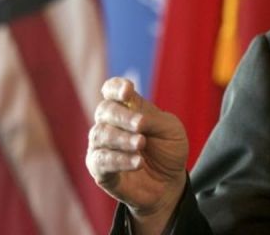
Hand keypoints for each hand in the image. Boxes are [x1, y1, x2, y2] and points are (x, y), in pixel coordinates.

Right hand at [86, 77, 188, 232]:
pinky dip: (120, 160)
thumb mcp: (170, 130)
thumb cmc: (168, 150)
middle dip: (122, 115)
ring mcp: (102, 146)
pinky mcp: (99, 170)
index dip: (116, 87)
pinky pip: (102, 161)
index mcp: (128, 108)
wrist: (169, 182)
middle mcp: (110, 124)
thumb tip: (136, 119)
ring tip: (141, 143)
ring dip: (122, 138)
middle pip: (105, 110)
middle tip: (140, 124)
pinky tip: (138, 162)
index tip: (127, 91)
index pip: (112, 90)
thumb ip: (153, 120)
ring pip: (100, 135)